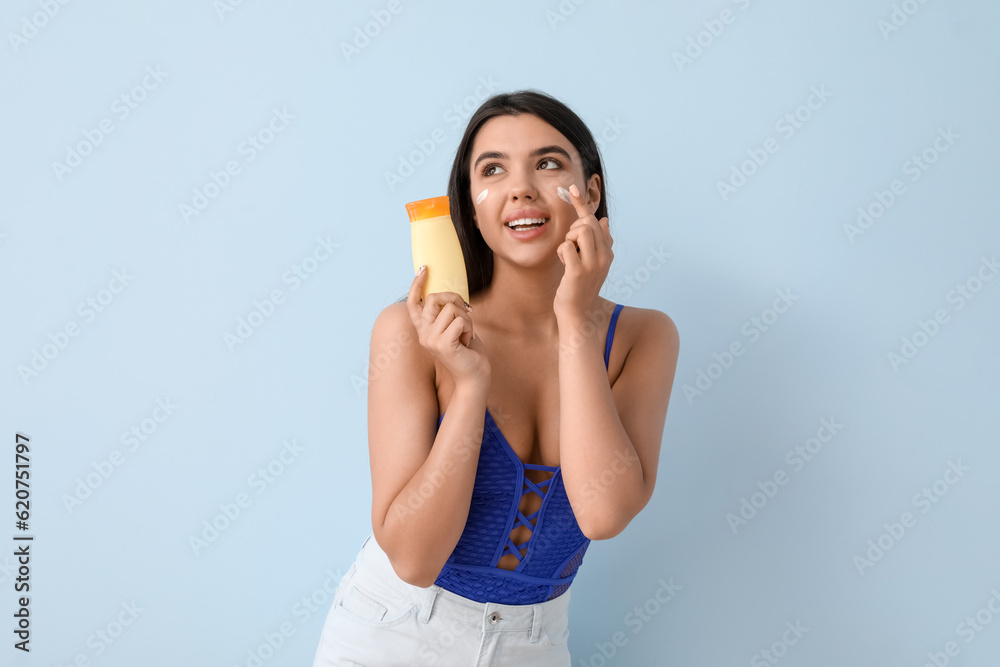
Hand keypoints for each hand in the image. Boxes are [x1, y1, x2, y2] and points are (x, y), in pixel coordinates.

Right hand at [406, 267, 490, 385]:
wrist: (474, 376)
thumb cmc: (468, 351)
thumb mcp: (455, 327)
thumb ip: (448, 313)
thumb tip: (449, 295)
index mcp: (424, 329)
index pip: (414, 303)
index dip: (417, 285)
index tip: (424, 269)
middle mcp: (423, 334)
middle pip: (435, 298)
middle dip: (456, 299)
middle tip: (467, 311)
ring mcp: (431, 340)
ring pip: (451, 309)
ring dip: (467, 319)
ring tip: (467, 335)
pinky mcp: (443, 345)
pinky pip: (460, 321)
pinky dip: (470, 328)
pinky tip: (468, 341)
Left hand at [554, 183, 613, 321]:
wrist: (579, 315)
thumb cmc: (581, 287)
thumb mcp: (592, 263)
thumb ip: (598, 242)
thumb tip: (603, 220)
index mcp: (607, 252)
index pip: (595, 221)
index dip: (582, 203)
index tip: (571, 188)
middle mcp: (604, 256)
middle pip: (587, 222)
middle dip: (573, 229)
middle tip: (570, 246)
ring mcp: (592, 264)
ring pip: (579, 230)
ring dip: (568, 240)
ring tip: (569, 256)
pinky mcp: (578, 272)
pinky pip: (566, 246)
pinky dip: (562, 252)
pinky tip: (565, 265)